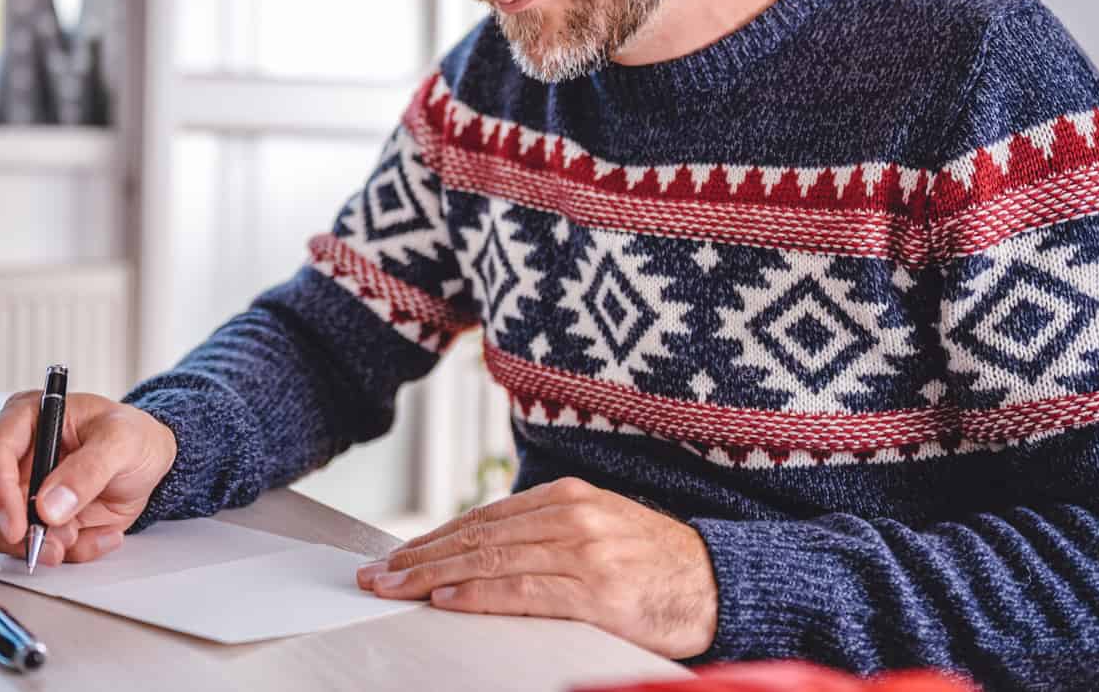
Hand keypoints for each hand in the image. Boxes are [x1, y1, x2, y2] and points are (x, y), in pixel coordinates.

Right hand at [0, 390, 176, 566]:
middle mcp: (14, 453)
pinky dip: (60, 552)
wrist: (149, 460)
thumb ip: (89, 470)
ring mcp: (17, 488)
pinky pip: (27, 548)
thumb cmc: (132, 437)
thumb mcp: (122, 442)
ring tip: (77, 536)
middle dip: (15, 529)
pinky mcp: (31, 518)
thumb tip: (49, 506)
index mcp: (26, 418)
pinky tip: (92, 536)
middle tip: (56, 541)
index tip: (17, 526)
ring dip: (34, 544)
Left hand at [356, 477, 717, 657]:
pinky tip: (446, 601)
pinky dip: (478, 597)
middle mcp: (572, 517)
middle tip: (376, 575)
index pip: (484, 519)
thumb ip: (546, 533)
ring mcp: (584, 552)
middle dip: (419, 557)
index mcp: (568, 497)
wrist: (722, 583)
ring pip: (490, 562)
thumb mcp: (599, 528)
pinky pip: (523, 593)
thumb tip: (481, 553)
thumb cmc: (656, 563)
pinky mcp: (596, 592)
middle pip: (478, 537)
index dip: (434, 538)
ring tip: (395, 589)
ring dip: (433, 577)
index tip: (397, 555)